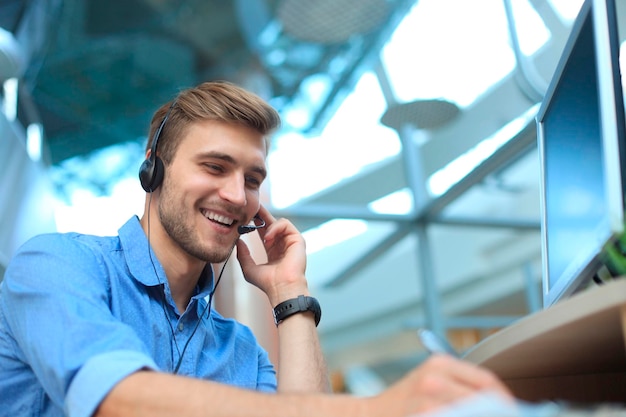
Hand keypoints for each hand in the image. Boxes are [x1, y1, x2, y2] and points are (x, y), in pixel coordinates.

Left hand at [236, 205, 308, 305]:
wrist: (281, 288)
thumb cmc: (267, 282)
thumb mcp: (249, 268)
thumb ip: (243, 254)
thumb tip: (238, 241)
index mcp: (273, 250)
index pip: (264, 231)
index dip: (255, 222)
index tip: (245, 216)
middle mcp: (282, 244)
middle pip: (272, 222)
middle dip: (261, 214)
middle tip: (251, 207)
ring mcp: (291, 241)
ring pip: (279, 222)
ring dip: (268, 225)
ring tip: (262, 236)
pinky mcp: (297, 239)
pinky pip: (285, 224)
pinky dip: (275, 228)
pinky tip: (268, 238)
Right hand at [368, 355, 512, 416]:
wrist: (367, 416)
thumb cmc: (403, 404)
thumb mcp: (430, 384)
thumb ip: (462, 390)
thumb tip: (503, 406)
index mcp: (440, 364)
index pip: (487, 382)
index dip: (506, 401)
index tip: (514, 412)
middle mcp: (433, 378)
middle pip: (483, 401)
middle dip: (497, 413)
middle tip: (508, 416)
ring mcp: (426, 399)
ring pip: (471, 412)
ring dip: (482, 416)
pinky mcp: (422, 414)